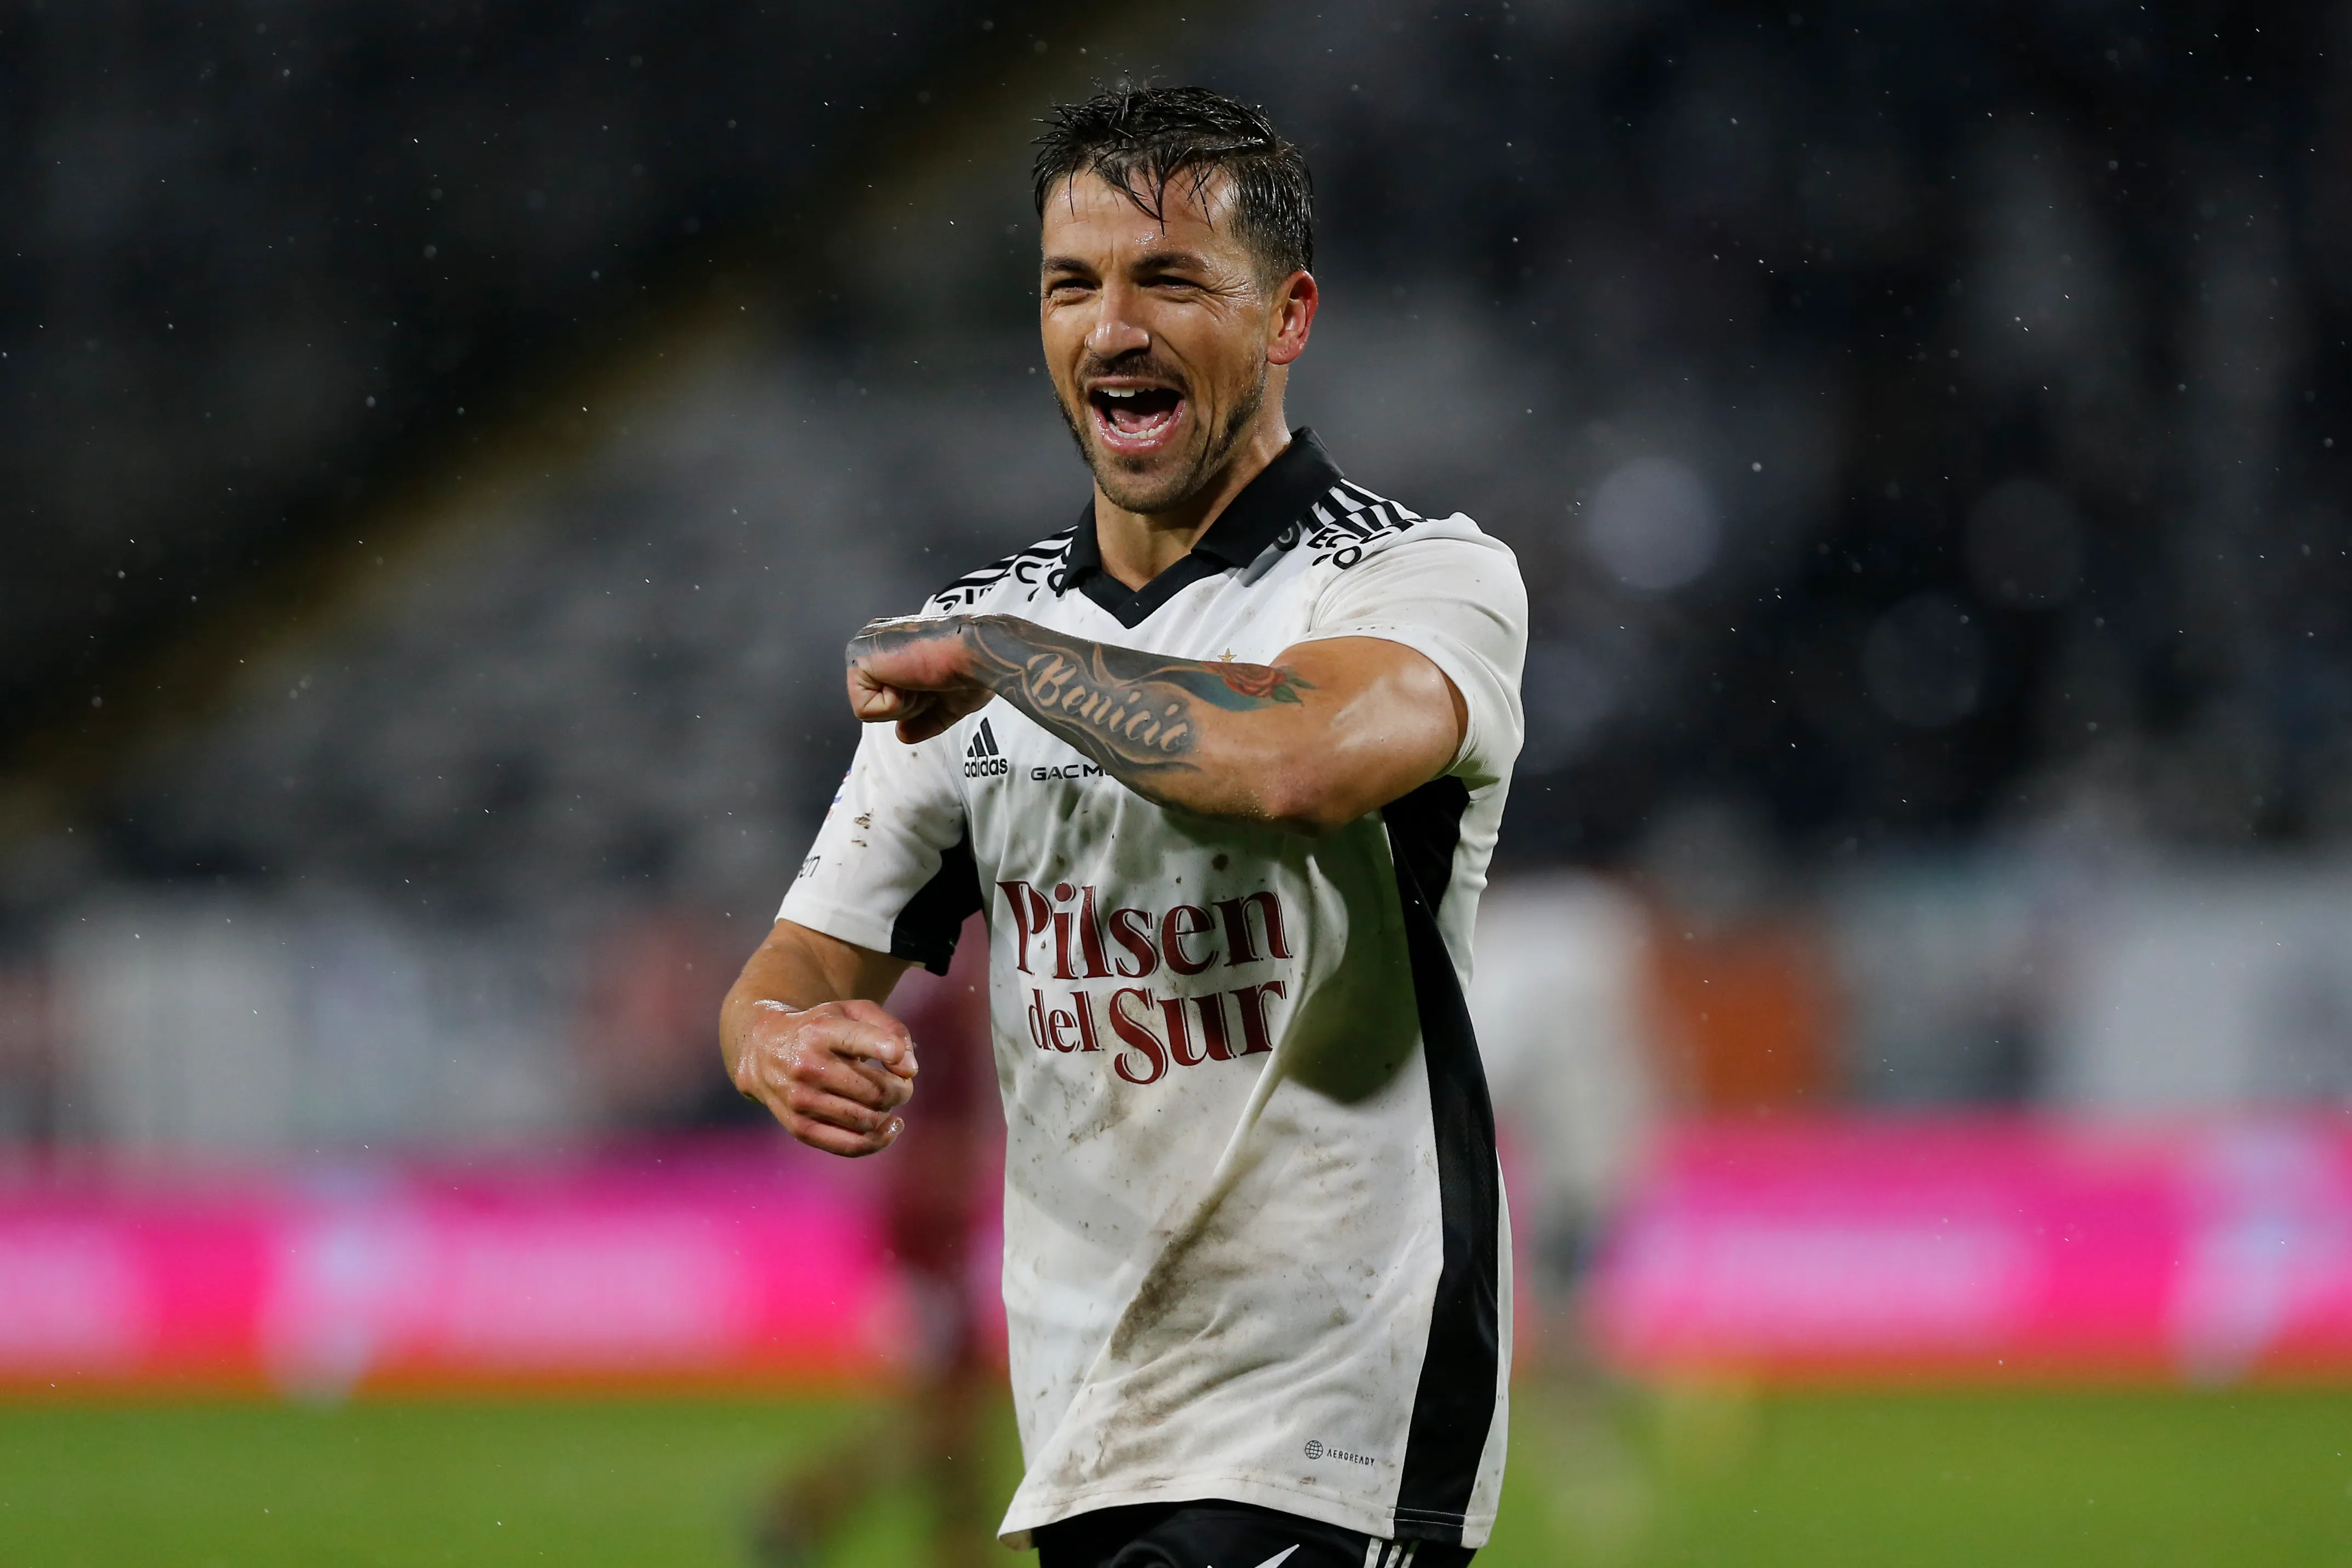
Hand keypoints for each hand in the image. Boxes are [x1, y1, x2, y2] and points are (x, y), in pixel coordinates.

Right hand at [732, 997, 917, 1156]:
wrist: (763, 1051)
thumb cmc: (820, 1029)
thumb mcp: (851, 1011)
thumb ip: (890, 1029)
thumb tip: (909, 1069)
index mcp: (821, 1030)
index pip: (859, 1040)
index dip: (889, 1048)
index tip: (899, 1056)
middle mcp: (808, 1066)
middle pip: (876, 1090)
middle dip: (901, 1090)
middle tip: (902, 1084)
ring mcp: (801, 1100)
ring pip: (868, 1119)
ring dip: (890, 1111)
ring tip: (889, 1100)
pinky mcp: (800, 1127)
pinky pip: (850, 1145)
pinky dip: (879, 1140)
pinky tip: (891, 1127)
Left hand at [846, 617, 996, 741]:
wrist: (974, 656)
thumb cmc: (969, 668)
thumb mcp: (947, 703)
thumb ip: (923, 719)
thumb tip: (903, 734)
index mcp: (894, 646)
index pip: (886, 694)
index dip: (915, 703)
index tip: (935, 683)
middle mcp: (875, 642)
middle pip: (875, 702)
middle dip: (907, 706)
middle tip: (928, 683)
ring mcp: (865, 648)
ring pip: (868, 708)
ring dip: (902, 706)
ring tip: (919, 679)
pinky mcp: (858, 659)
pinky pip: (863, 710)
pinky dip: (893, 705)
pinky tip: (909, 679)